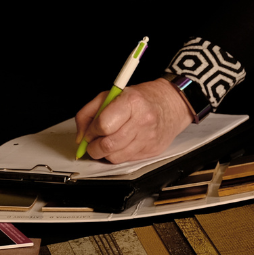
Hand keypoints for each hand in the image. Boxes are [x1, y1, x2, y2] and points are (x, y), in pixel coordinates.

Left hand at [74, 78, 194, 163]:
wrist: (172, 103)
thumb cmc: (142, 98)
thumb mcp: (113, 94)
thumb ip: (90, 112)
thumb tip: (80, 136)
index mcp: (131, 102)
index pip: (103, 125)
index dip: (91, 131)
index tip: (90, 131)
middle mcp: (142, 120)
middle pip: (108, 145)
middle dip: (94, 147)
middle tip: (93, 142)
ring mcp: (149, 137)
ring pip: (115, 157)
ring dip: (105, 153)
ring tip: (108, 142)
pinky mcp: (152, 151)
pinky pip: (126, 160)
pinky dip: (119, 155)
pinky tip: (122, 144)